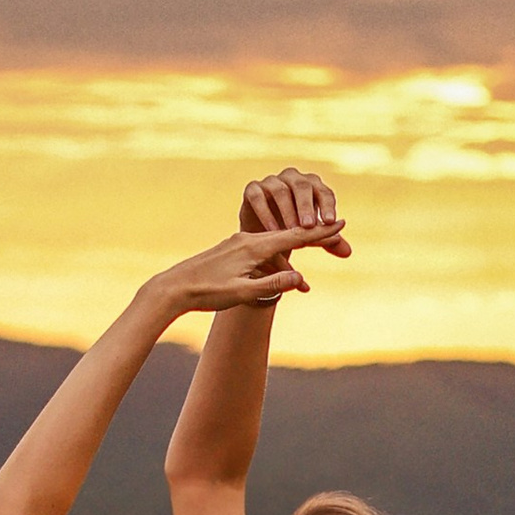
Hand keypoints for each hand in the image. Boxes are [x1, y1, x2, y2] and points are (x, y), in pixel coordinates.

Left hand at [145, 221, 339, 322]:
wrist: (173, 288)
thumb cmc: (207, 292)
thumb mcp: (242, 291)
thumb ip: (273, 284)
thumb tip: (301, 279)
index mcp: (253, 246)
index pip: (295, 236)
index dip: (319, 232)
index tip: (341, 223)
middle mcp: (247, 239)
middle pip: (288, 234)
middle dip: (313, 234)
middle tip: (336, 228)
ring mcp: (238, 243)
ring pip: (274, 244)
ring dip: (294, 251)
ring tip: (308, 263)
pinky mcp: (231, 251)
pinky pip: (261, 250)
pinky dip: (276, 257)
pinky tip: (279, 265)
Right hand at [241, 166, 350, 262]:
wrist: (259, 231)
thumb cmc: (291, 230)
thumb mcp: (310, 237)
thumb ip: (327, 242)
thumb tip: (347, 252)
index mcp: (312, 186)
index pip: (324, 192)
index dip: (328, 205)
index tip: (331, 223)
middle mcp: (292, 179)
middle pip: (302, 186)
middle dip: (307, 206)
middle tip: (309, 226)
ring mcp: (272, 182)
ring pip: (281, 191)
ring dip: (287, 211)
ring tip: (291, 232)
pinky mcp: (252, 189)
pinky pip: (258, 197)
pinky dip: (265, 213)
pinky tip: (271, 230)